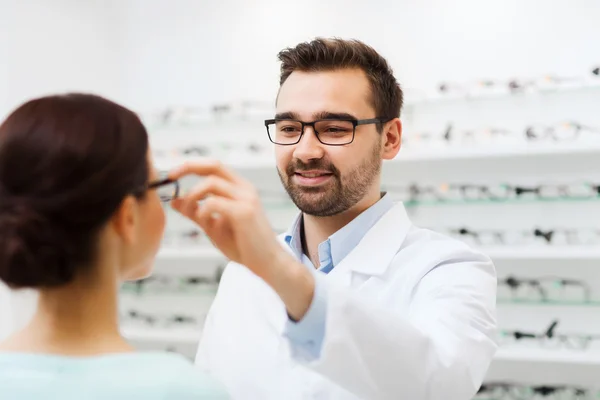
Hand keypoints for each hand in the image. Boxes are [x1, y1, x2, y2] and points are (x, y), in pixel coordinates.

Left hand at [167, 160, 287, 279]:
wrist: (268, 263)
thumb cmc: (245, 246)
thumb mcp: (215, 227)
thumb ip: (197, 213)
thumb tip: (175, 201)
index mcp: (240, 189)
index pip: (214, 166)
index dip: (191, 166)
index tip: (172, 175)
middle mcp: (245, 189)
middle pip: (214, 165)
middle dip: (188, 167)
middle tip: (171, 177)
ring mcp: (246, 199)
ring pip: (211, 182)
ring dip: (192, 195)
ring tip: (190, 213)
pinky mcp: (244, 212)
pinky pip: (214, 203)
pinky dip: (202, 211)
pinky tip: (205, 223)